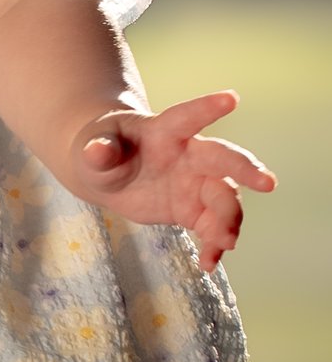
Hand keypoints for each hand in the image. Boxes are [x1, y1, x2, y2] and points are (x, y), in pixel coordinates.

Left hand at [73, 90, 271, 271]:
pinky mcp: (194, 208)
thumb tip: (96, 151)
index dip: (208, 107)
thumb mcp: (92, 149)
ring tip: (225, 242)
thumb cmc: (100, 149)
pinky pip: (212, 227)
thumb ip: (99, 151)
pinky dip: (214, 245)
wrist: (106, 172)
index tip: (232, 98)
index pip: (187, 116)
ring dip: (228, 220)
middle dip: (245, 169)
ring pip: (224, 199)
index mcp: (165, 131)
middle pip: (222, 159)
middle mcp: (189, 155)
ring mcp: (195, 182)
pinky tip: (209, 263)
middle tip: (268, 183)